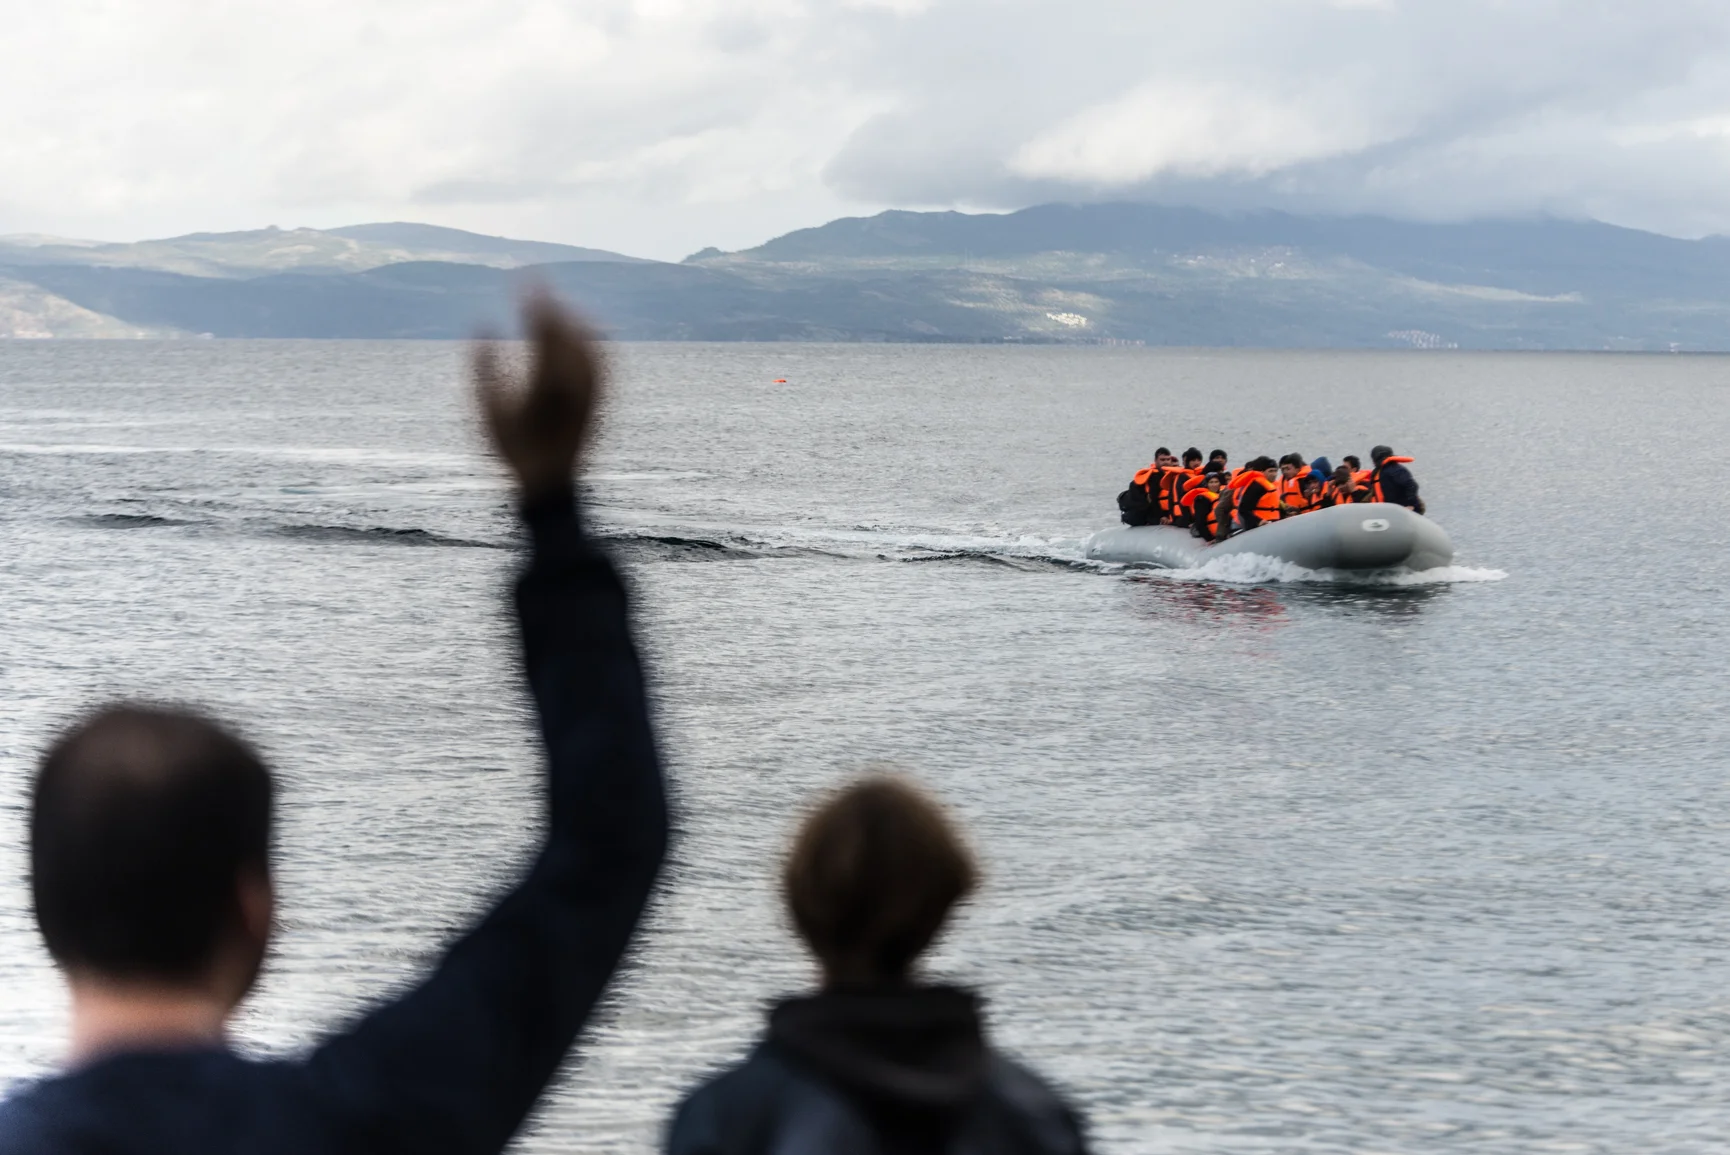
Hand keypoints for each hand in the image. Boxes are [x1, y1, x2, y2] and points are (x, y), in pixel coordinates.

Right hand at [474, 290, 602, 499]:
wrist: (551, 482)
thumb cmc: (514, 449)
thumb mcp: (488, 410)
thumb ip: (482, 366)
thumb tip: (481, 324)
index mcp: (544, 383)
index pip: (542, 328)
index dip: (533, 300)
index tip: (522, 280)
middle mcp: (574, 384)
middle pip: (567, 330)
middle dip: (551, 301)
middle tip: (537, 282)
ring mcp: (592, 391)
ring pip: (590, 341)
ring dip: (572, 316)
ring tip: (556, 302)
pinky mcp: (601, 398)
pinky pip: (603, 359)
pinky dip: (592, 338)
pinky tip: (582, 328)